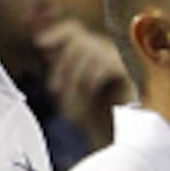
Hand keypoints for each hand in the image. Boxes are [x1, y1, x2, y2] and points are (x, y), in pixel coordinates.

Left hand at [36, 18, 130, 145]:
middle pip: (78, 39)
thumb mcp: (67, 91)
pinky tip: (88, 92)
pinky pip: (104, 64)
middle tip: (54, 89)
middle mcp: (107, 51)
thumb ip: (59, 67)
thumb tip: (44, 41)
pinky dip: (90, 78)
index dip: (56, 32)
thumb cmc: (92, 118)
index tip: (39, 43)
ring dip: (73, 74)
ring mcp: (121, 60)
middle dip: (62, 64)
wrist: (115, 141)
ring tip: (70, 97)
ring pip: (89, 50)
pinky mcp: (130, 73)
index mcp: (92, 53)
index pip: (73, 30)